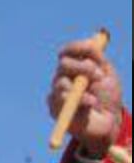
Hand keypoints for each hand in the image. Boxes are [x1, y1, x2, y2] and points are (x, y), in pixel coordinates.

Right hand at [48, 36, 123, 155]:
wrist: (107, 122)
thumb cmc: (107, 98)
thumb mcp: (107, 74)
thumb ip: (98, 58)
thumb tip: (93, 40)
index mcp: (75, 67)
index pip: (68, 51)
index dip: (76, 47)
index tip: (92, 49)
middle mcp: (63, 77)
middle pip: (64, 64)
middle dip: (83, 68)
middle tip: (98, 76)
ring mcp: (57, 92)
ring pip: (61, 82)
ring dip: (82, 87)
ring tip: (95, 98)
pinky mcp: (54, 108)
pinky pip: (62, 99)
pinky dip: (81, 100)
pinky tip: (91, 104)